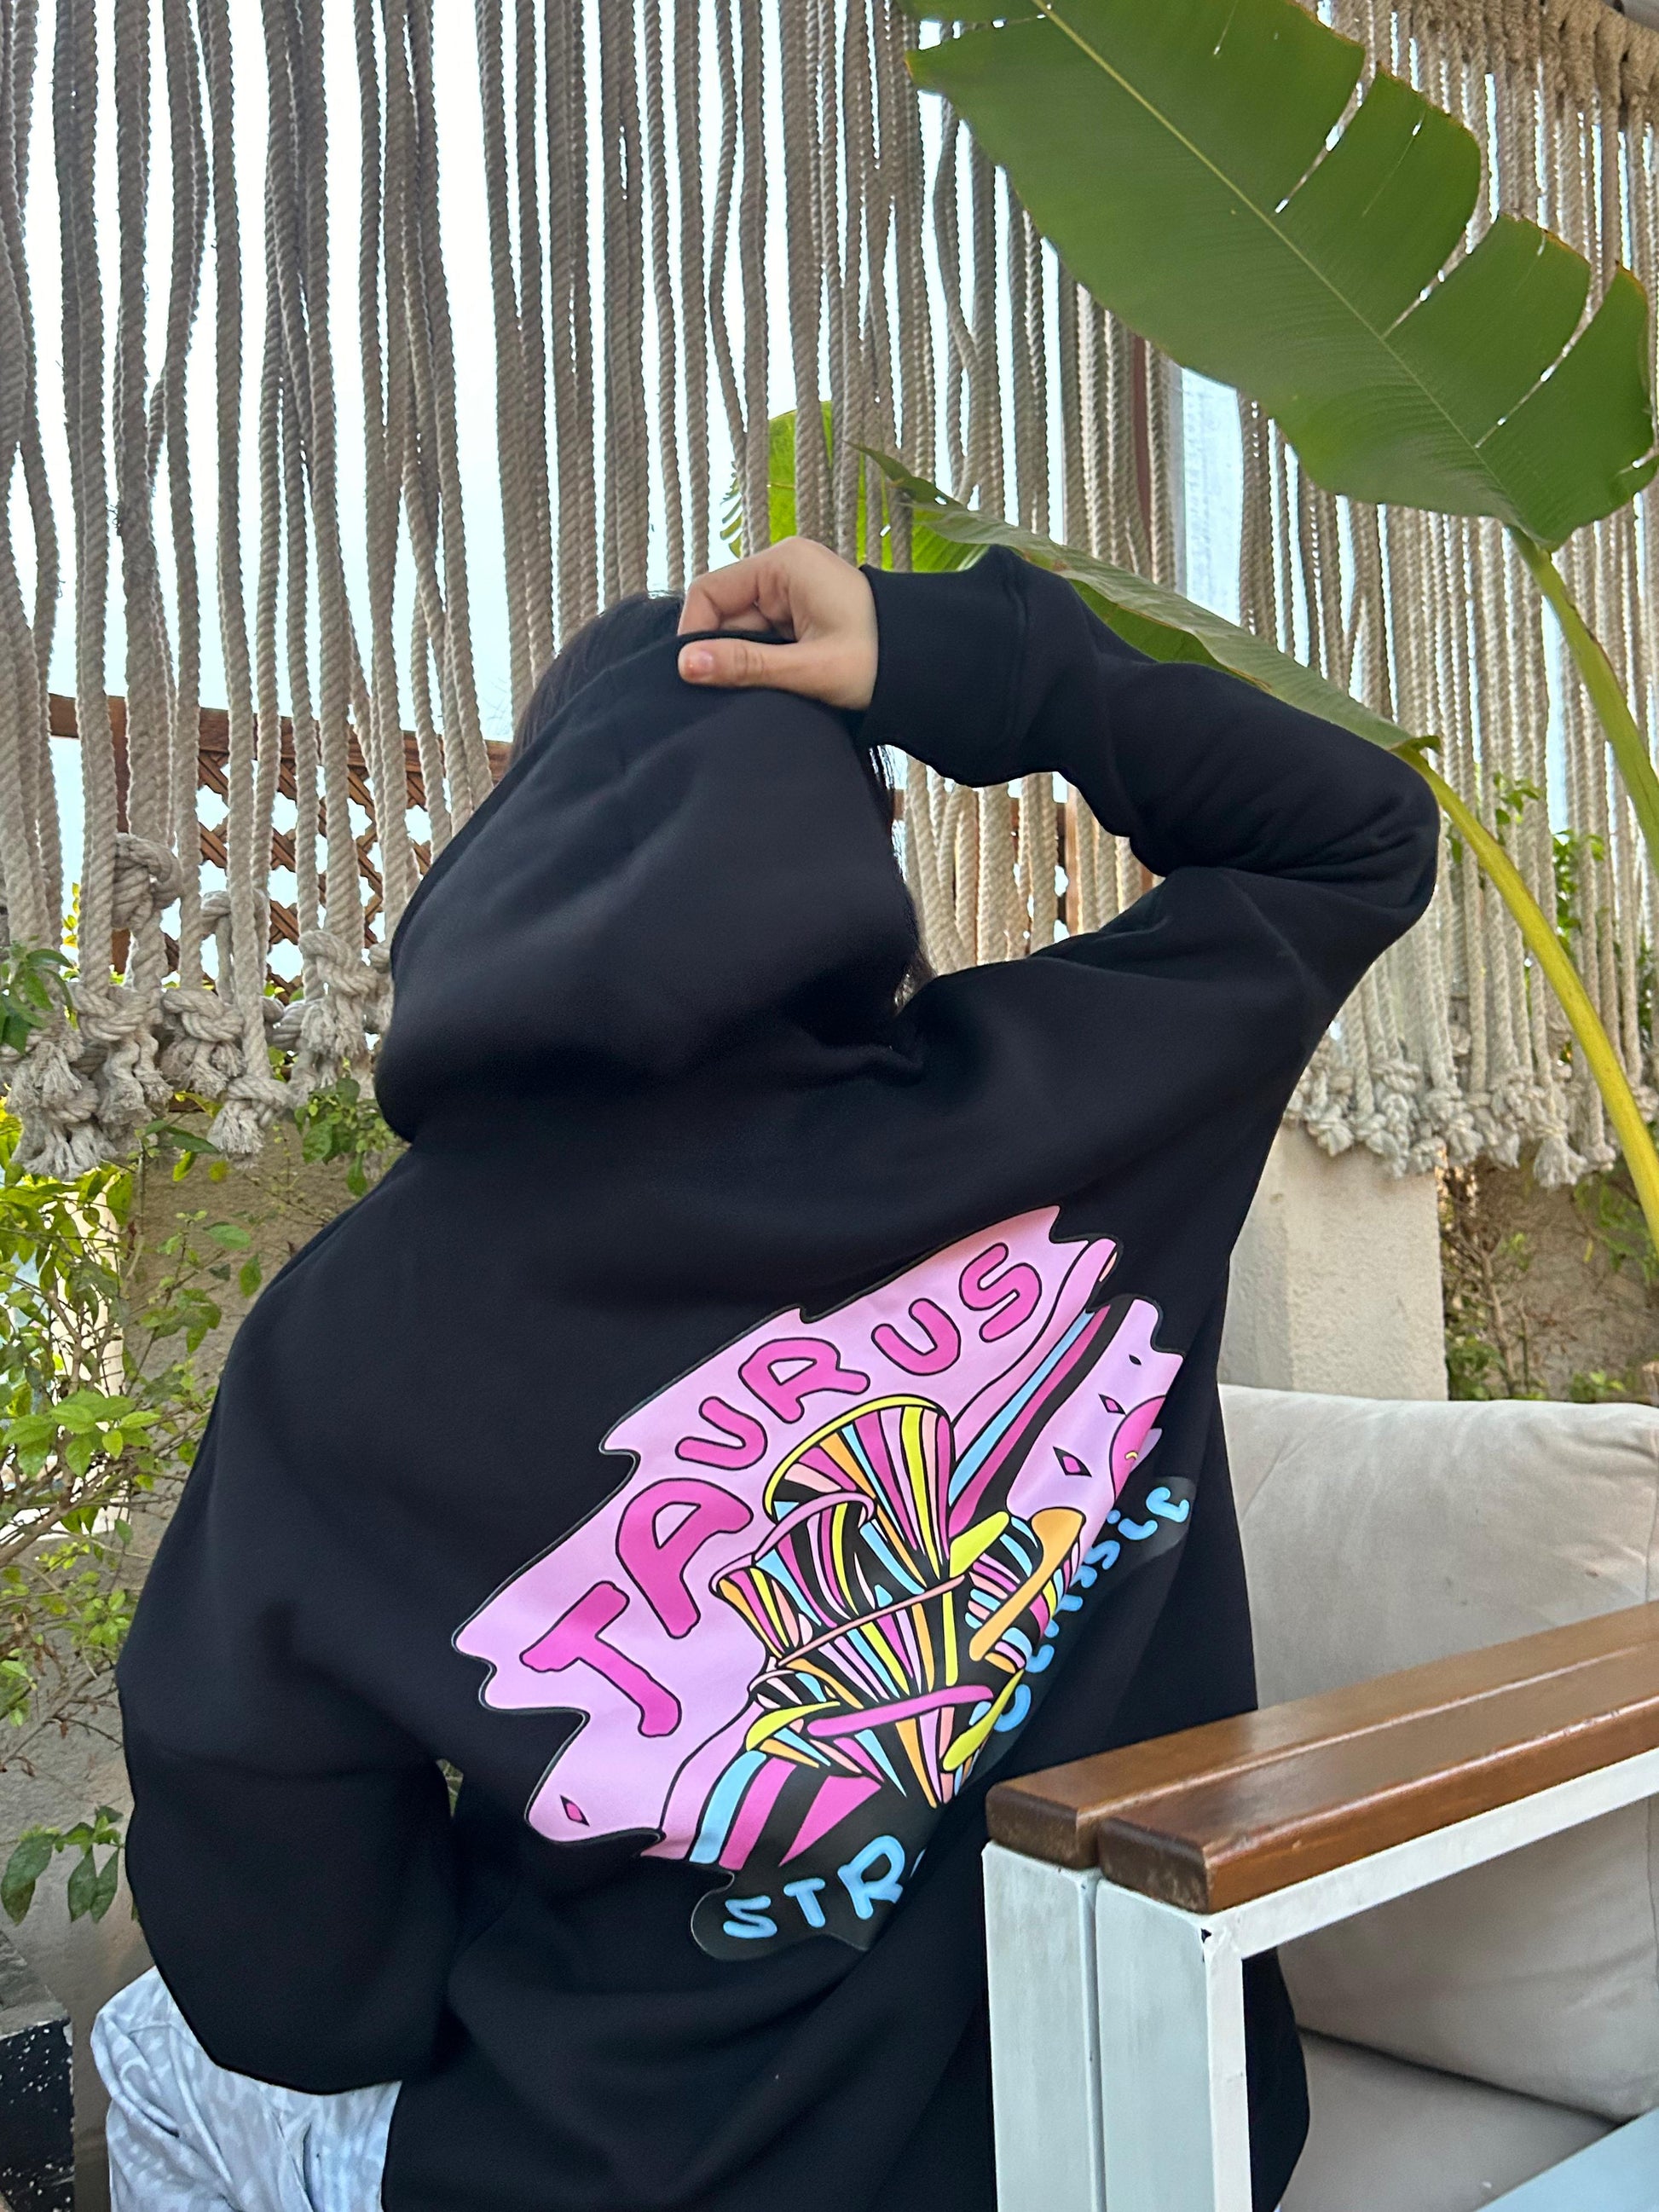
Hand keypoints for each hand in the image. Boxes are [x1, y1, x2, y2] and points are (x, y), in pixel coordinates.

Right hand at [677, 537, 878, 710]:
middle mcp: (785, 570)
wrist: (934, 668)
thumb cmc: (882, 662)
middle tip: (734, 694)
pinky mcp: (802, 616)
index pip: (710, 591)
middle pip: (725, 613)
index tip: (695, 677)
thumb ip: (745, 666)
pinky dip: (764, 665)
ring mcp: (793, 593)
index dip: (695, 634)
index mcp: (785, 565)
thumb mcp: (809, 669)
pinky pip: (764, 640)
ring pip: (742, 631)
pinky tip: (778, 685)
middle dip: (725, 653)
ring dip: (747, 663)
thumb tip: (685, 665)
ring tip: (768, 689)